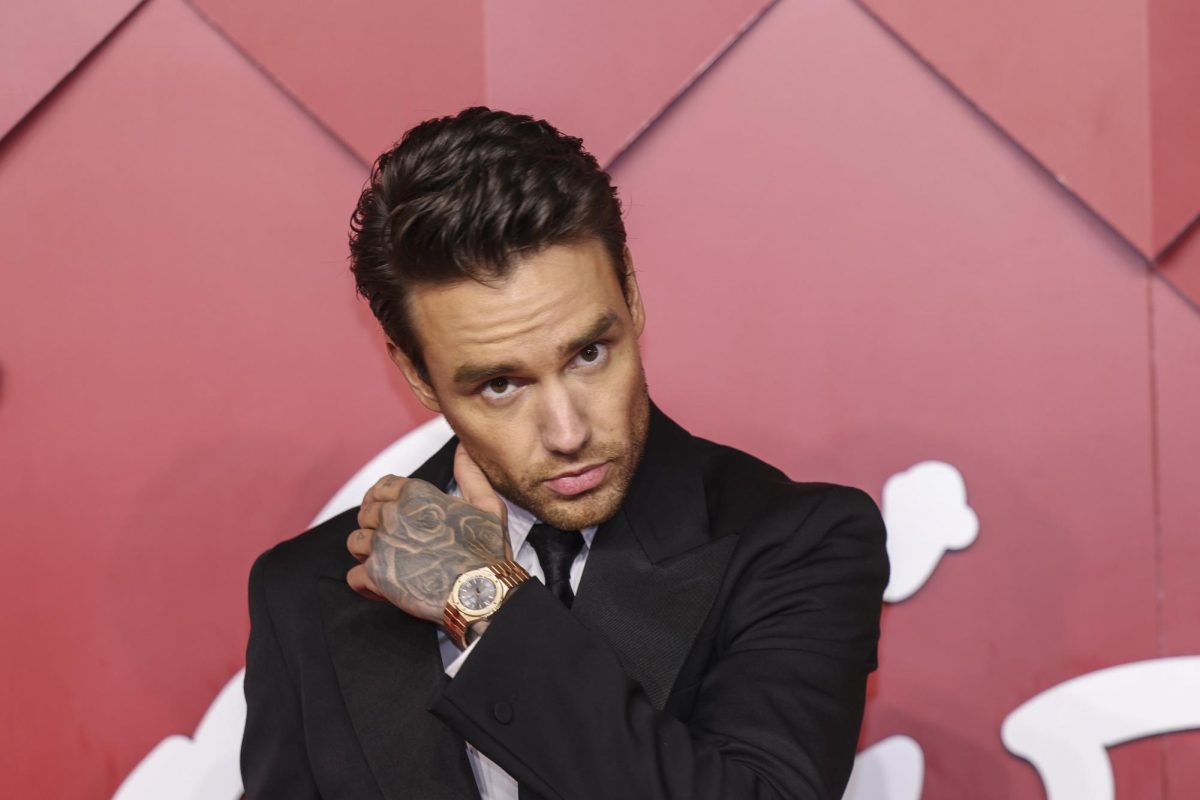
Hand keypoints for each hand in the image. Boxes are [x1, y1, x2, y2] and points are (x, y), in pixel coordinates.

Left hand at [346, 444, 511, 622]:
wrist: (482, 593)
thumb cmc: (487, 551)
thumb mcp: (487, 506)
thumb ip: (470, 475)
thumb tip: (462, 450)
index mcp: (416, 495)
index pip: (381, 486)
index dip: (381, 498)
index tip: (386, 510)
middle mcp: (394, 516)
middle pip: (365, 515)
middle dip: (376, 527)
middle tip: (394, 542)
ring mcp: (383, 546)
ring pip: (355, 543)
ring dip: (368, 554)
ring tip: (388, 563)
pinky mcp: (377, 576)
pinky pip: (353, 576)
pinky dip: (365, 583)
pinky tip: (383, 587)